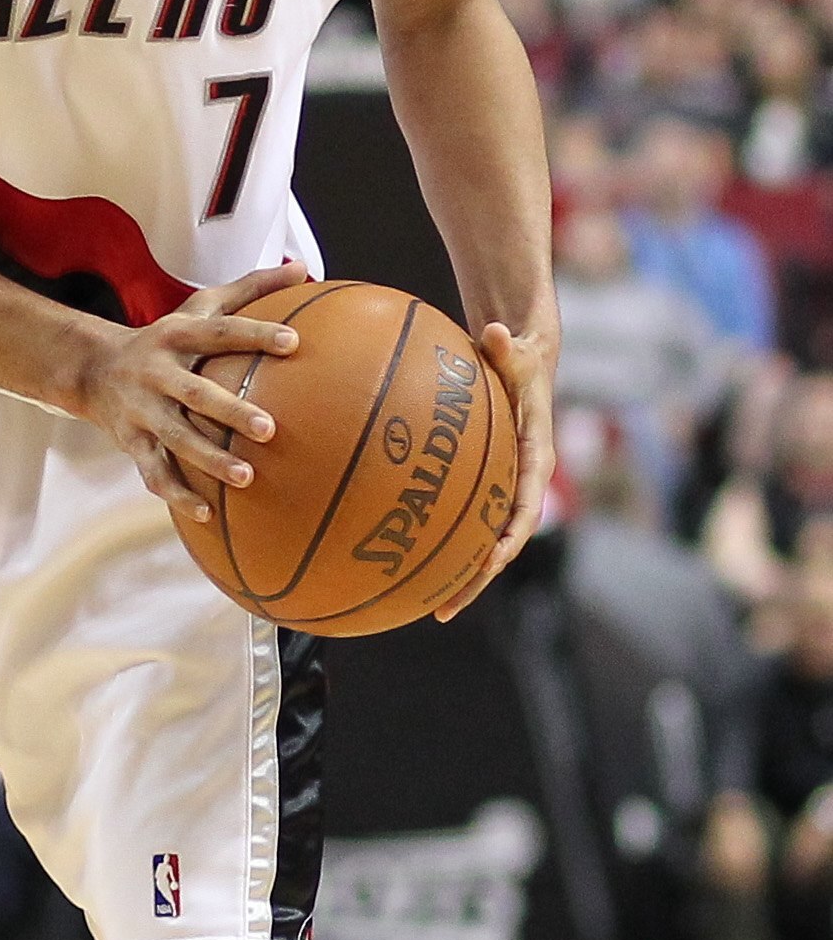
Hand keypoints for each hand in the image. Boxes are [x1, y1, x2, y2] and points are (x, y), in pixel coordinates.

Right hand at [76, 264, 308, 522]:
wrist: (92, 369)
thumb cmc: (166, 338)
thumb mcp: (199, 307)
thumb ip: (251, 289)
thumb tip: (303, 268)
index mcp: (177, 335)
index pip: (219, 332)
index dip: (254, 334)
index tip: (294, 341)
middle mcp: (156, 372)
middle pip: (194, 393)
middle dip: (229, 411)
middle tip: (269, 429)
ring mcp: (141, 410)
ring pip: (174, 438)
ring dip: (208, 460)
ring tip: (246, 479)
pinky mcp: (130, 441)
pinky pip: (153, 472)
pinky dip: (178, 495)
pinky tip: (208, 514)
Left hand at [434, 321, 555, 620]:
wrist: (526, 358)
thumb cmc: (519, 354)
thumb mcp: (518, 349)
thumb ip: (507, 348)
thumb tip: (495, 331)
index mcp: (535, 459)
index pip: (525, 510)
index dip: (507, 541)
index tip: (488, 564)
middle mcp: (521, 483)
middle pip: (501, 544)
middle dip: (474, 579)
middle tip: (444, 609)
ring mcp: (501, 489)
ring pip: (480, 541)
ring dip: (457, 574)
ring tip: (425, 606)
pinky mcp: (482, 485)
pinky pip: (461, 520)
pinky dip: (439, 541)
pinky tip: (404, 559)